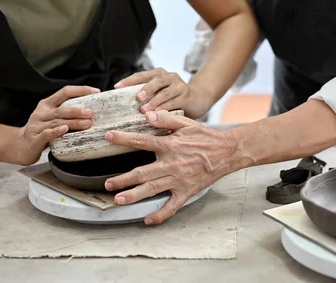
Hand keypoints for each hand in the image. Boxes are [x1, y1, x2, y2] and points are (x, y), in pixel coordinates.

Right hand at [10, 85, 99, 165]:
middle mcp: (41, 113)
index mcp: (47, 104)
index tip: (96, 92)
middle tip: (90, 112)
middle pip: (61, 109)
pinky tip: (65, 129)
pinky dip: (56, 132)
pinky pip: (46, 134)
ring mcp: (36, 125)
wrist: (19, 146)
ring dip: (73, 122)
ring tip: (87, 123)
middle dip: (77, 110)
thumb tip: (91, 112)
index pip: (64, 92)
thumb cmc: (41, 131)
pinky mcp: (34, 139)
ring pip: (57, 122)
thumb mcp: (51, 118)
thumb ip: (65, 113)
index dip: (80, 90)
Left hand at [103, 110, 242, 224]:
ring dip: (134, 195)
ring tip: (118, 200)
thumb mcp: (186, 123)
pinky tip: (148, 220)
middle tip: (108, 184)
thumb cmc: (205, 137)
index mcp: (170, 145)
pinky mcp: (186, 192)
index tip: (108, 137)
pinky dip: (160, 214)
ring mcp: (178, 180)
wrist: (227, 152)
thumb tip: (147, 115)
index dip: (123, 139)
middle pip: (142, 173)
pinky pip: (171, 206)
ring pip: (152, 190)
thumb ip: (166, 118)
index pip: (141, 141)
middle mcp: (171, 164)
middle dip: (123, 179)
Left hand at [114, 68, 212, 118]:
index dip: (129, 80)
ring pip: (165, 92)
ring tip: (145, 111)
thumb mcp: (159, 92)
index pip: (141, 75)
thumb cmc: (172, 97)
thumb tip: (123, 105)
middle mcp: (169, 77)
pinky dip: (165, 109)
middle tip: (137, 98)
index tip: (117, 87)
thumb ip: (146, 95)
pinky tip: (158, 115)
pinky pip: (174, 102)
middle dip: (146, 89)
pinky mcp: (186, 96)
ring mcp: (179, 86)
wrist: (197, 99)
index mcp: (159, 74)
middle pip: (156, 80)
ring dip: (154, 102)